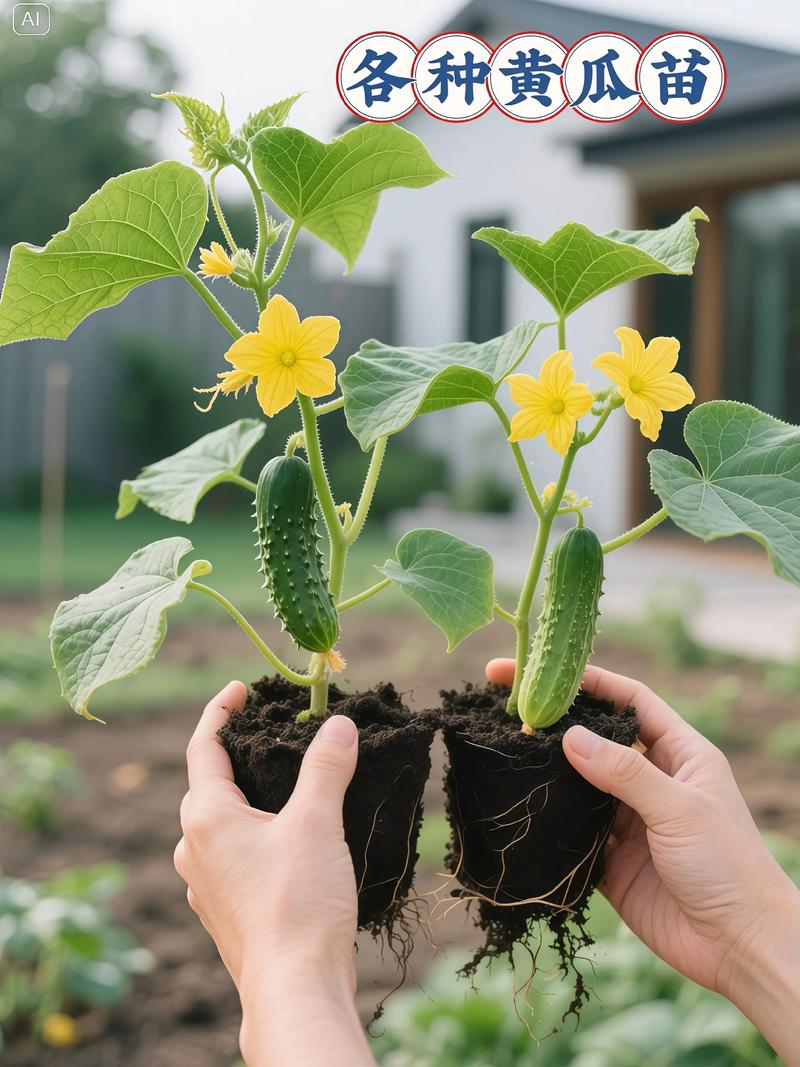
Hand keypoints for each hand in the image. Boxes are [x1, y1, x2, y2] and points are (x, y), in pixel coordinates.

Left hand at [174, 681, 374, 1066]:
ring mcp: (206, 886)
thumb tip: (338, 724)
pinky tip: (283, 845)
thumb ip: (325, 767)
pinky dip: (252, 837)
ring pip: (217, 826)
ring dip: (243, 800)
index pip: (203, 747)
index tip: (241, 688)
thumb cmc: (299, 903)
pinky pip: (230, 859)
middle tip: (268, 733)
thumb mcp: (316, 822)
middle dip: (235, 756)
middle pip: (207, 787)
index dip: (221, 711)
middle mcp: (194, 850)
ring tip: (280, 787)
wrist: (294, 988)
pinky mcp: (225, 913)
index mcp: (207, 819)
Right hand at [486, 660, 799, 1065]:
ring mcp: (630, 821)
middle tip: (507, 706)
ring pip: (579, 785)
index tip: (542, 670)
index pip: (629, 701)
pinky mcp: (612, 861)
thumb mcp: (679, 808)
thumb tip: (569, 736)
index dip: (589, 681)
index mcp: (679, 754)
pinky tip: (522, 808)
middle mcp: (652, 781)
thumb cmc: (728, 865)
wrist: (739, 947)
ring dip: (548, 772)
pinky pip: (573, 833)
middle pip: (597, 739)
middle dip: (557, 722)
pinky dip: (551, 822)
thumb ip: (624, 772)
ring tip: (503, 752)